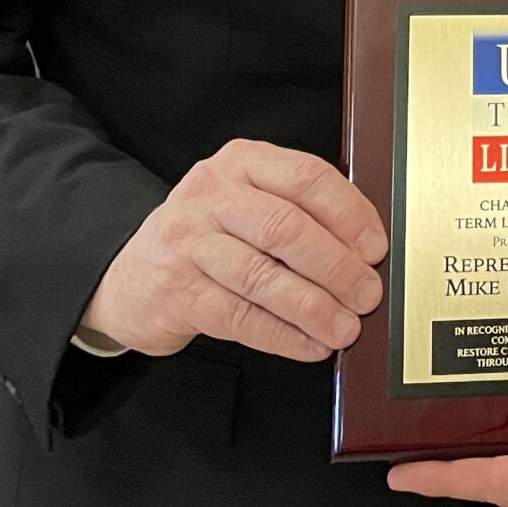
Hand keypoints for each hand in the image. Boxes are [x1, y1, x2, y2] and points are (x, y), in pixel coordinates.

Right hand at [77, 140, 385, 361]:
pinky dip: (283, 335)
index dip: (349, 214)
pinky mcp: (178, 292)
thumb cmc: (208, 236)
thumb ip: (299, 210)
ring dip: (314, 307)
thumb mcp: (247, 201)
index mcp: (241, 162)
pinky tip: (310, 344)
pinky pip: (240, 317)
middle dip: (336, 266)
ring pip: (263, 276)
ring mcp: (189, 243)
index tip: (375, 247)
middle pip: (285, 227)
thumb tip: (366, 248)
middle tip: (366, 293)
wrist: (132, 277)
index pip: (305, 177)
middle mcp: (211, 195)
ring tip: (344, 326)